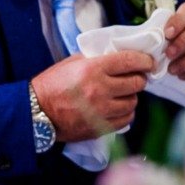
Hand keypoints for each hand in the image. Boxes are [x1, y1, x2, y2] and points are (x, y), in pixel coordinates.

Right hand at [31, 51, 153, 141]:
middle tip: (133, 77)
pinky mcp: (101, 127)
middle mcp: (100, 90)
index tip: (147, 62)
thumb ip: (96, 59)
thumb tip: (118, 57)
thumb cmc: (51, 84)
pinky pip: (126, 119)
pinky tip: (116, 107)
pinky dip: (125, 112)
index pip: (130, 61)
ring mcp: (102, 110)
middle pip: (137, 83)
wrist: (36, 111)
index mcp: (92, 69)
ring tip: (121, 94)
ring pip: (133, 102)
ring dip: (130, 96)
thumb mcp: (71, 63)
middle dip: (138, 78)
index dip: (144, 60)